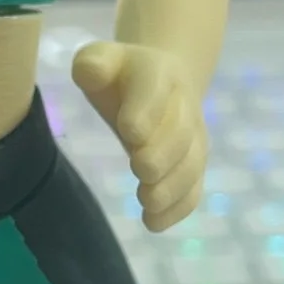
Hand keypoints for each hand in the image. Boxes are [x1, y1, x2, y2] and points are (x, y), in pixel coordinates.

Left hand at [73, 40, 208, 230]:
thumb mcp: (101, 60)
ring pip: (192, 164)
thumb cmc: (120, 76)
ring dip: (173, 186)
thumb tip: (89, 71)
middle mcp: (184, 105)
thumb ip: (93, 63)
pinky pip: (194, 188)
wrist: (162, 83)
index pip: (155, 89)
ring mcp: (194, 137)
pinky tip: (154, 223)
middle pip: (180, 132)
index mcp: (158, 73)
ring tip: (148, 202)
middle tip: (141, 169)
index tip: (129, 132)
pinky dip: (178, 208)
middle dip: (162, 154)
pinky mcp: (193, 164)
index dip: (146, 110)